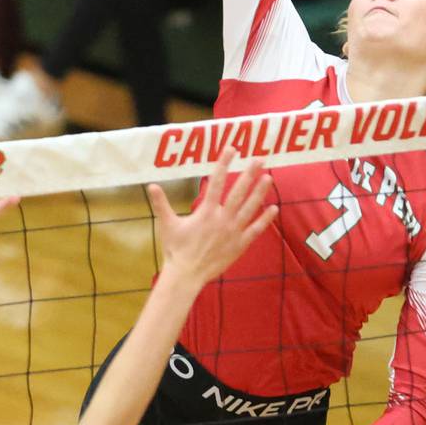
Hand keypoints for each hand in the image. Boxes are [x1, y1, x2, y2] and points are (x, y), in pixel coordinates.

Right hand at [150, 149, 276, 286]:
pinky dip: (265, 219)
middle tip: (259, 159)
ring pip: (250, 208)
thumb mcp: (167, 224)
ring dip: (260, 192)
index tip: (232, 149)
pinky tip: (274, 208)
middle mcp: (222, 219)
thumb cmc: (176, 249)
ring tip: (269, 177)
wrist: (186, 275)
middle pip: (238, 191)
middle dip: (249, 173)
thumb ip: (161, 203)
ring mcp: (233, 232)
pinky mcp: (239, 245)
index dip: (224, 163)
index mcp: (206, 211)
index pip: (217, 181)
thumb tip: (151, 185)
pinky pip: (255, 229)